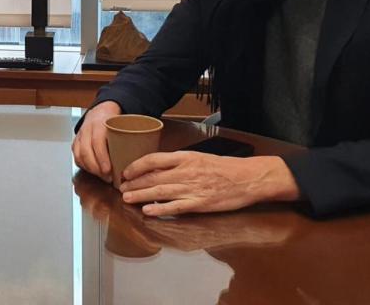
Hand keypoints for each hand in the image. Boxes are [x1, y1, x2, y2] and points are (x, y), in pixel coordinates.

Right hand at [71, 101, 121, 182]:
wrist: (101, 112)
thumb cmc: (114, 121)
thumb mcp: (123, 125)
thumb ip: (128, 138)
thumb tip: (139, 157)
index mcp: (99, 123)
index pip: (97, 141)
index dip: (101, 158)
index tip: (108, 170)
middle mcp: (87, 129)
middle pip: (86, 151)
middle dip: (96, 168)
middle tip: (108, 178)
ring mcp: (80, 136)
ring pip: (79, 155)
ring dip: (90, 169)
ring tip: (103, 176)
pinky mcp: (76, 142)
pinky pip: (76, 157)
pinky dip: (84, 166)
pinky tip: (93, 171)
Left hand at [119, 152, 300, 216]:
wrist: (248, 178)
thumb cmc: (224, 167)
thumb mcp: (199, 158)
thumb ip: (179, 163)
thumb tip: (157, 167)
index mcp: (185, 157)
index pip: (153, 159)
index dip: (136, 166)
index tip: (126, 172)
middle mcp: (186, 171)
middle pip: (152, 177)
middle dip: (134, 183)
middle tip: (121, 188)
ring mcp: (192, 188)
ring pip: (160, 192)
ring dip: (141, 195)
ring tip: (127, 198)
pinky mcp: (200, 203)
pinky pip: (175, 207)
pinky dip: (160, 210)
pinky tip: (147, 211)